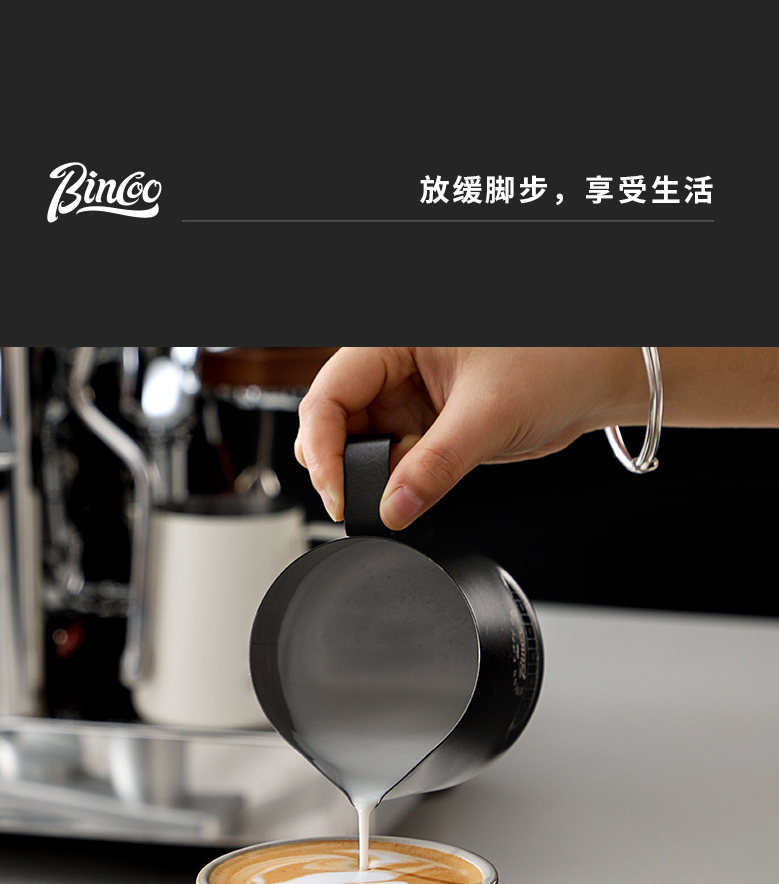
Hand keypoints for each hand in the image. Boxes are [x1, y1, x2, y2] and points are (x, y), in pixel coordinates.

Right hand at [296, 346, 645, 528]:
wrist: (596, 380)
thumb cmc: (555, 361)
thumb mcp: (486, 416)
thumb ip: (433, 467)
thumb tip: (393, 508)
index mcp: (397, 339)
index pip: (332, 392)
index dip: (323, 445)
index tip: (338, 491)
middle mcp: (398, 366)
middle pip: (337, 421)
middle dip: (339, 465)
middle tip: (352, 503)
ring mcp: (413, 399)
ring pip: (363, 447)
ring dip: (368, 479)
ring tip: (389, 499)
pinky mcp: (431, 428)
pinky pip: (397, 462)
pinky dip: (396, 486)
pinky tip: (405, 498)